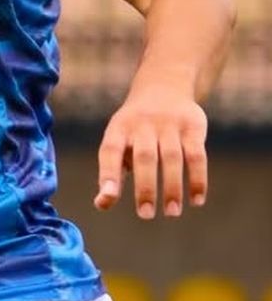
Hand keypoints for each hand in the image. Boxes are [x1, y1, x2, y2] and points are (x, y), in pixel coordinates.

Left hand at [94, 92, 207, 217]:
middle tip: (146, 215)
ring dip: (173, 187)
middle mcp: (143, 124)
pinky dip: (198, 178)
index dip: (108, 175)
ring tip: (172, 212)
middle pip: (144, 157)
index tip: (108, 198)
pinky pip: (196, 155)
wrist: (164, 86)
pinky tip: (196, 200)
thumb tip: (103, 204)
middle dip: (145, 187)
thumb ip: (110, 175)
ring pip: (172, 157)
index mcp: (118, 130)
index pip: (110, 152)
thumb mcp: (118, 145)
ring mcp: (169, 123)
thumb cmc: (134, 131)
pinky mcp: (193, 125)